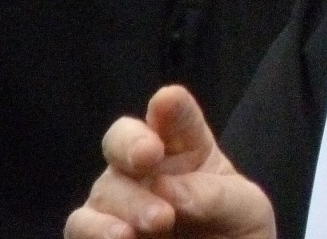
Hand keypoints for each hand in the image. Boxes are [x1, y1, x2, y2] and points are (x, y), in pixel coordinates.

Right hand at [65, 85, 276, 238]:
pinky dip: (96, 230)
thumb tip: (170, 189)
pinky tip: (122, 237)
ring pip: (104, 188)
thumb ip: (215, 196)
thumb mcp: (245, 212)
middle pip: (122, 139)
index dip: (170, 105)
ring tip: (160, 221)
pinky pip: (81, 226)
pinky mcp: (98, 236)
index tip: (167, 101)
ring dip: (128, 201)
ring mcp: (120, 204)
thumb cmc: (237, 236)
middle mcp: (146, 170)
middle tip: (148, 156)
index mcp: (187, 148)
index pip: (176, 117)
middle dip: (131, 142)